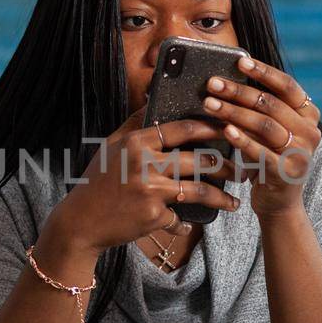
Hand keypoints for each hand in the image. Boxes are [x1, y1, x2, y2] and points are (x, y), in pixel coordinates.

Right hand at [40, 106, 243, 258]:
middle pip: (198, 160)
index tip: (230, 127)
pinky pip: (178, 219)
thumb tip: (153, 97)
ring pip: (198, 190)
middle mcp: (144, 163)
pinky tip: (188, 226)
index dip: (210, 127)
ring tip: (234, 202)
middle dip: (226, 166)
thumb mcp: (111, 146)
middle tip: (242, 170)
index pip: (182, 129)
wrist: (80, 222)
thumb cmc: (98, 181)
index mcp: (136, 142)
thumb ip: (134, 124)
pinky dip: (183, 224)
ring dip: (221, 198)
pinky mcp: (152, 216)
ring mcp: (150, 190)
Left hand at [203, 55, 321, 218]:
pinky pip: (260, 151)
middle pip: (270, 104)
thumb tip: (230, 77)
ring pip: (264, 125)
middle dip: (238, 91)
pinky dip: (241, 139)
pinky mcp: (286, 173)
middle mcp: (310, 131)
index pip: (287, 86)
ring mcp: (301, 153)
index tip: (239, 61)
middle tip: (212, 83)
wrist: (279, 202)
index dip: (263, 72)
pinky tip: (225, 129)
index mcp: (309, 114)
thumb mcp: (273, 130)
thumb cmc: (269, 157)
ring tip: (209, 104)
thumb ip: (263, 107)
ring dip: (233, 112)